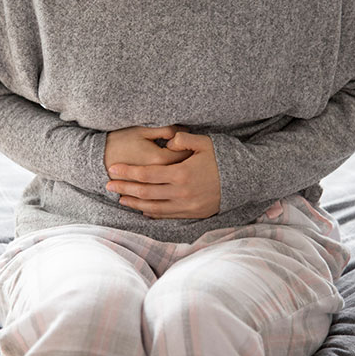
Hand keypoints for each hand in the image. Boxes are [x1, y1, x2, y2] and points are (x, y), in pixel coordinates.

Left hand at [106, 132, 220, 218]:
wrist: (246, 179)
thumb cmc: (224, 158)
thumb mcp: (205, 142)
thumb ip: (183, 140)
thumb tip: (166, 142)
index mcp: (181, 174)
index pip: (146, 174)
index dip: (128, 172)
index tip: (113, 169)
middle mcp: (181, 193)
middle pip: (145, 192)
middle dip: (124, 188)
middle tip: (108, 184)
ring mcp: (187, 206)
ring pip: (153, 207)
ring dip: (134, 203)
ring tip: (120, 198)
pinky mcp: (193, 214)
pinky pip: (167, 215)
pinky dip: (152, 213)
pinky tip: (142, 209)